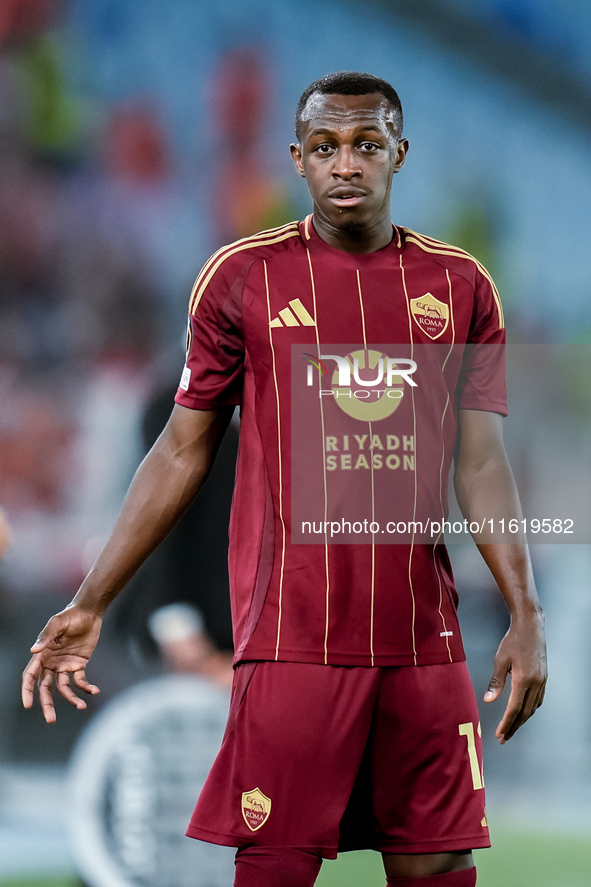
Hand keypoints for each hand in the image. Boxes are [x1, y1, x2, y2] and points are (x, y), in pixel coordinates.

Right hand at [22, 606, 101, 723]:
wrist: (89, 612)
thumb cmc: (70, 615)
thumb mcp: (57, 623)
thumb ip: (46, 636)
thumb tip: (33, 651)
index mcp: (42, 655)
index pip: (30, 676)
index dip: (27, 691)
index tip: (28, 705)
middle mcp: (51, 663)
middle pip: (45, 688)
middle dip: (47, 704)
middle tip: (51, 720)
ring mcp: (65, 665)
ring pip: (63, 688)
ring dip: (71, 699)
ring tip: (81, 706)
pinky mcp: (79, 664)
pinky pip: (81, 681)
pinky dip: (86, 688)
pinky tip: (94, 691)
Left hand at [484, 612, 546, 743]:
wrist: (531, 626)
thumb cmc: (513, 640)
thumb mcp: (500, 660)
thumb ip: (496, 682)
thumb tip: (489, 700)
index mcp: (524, 680)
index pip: (514, 708)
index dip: (506, 723)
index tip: (499, 734)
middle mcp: (536, 683)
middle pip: (525, 712)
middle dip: (514, 726)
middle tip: (503, 738)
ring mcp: (542, 681)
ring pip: (532, 708)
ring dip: (522, 720)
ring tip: (511, 728)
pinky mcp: (544, 677)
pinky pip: (537, 699)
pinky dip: (529, 709)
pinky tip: (523, 712)